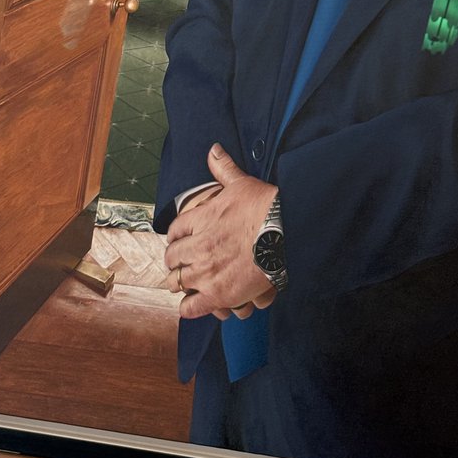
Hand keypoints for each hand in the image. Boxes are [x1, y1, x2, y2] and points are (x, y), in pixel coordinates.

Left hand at [165, 144, 278, 320]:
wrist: (284, 233)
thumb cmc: (265, 207)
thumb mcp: (242, 183)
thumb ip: (224, 168)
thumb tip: (213, 150)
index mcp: (200, 219)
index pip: (175, 230)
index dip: (176, 237)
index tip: (180, 241)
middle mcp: (198, 246)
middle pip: (172, 258)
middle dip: (175, 262)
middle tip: (181, 264)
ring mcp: (206, 271)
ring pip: (177, 282)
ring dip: (181, 283)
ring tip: (187, 284)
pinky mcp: (218, 294)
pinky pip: (190, 307)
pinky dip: (189, 307)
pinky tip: (194, 304)